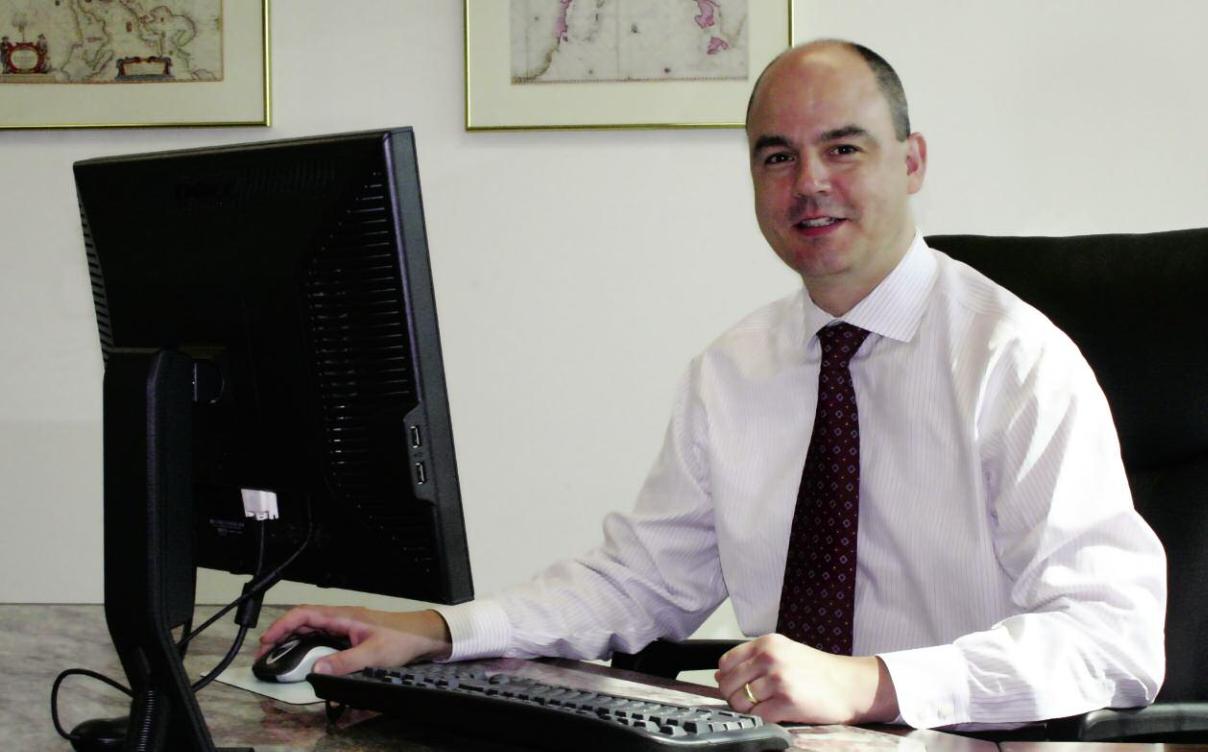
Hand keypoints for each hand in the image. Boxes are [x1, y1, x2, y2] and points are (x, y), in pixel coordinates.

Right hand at [257, 605, 451, 675]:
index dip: (282, 626)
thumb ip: (345, 662)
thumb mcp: (373, 653)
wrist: (424, 636)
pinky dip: (308, 645)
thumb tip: (316, 669)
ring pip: (312, 628)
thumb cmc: (403, 638)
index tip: (266, 641)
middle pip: (303, 621)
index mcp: (343, 616)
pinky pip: (323, 637)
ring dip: (293, 639)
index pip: (304, 615)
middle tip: (265, 653)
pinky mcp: (351, 636)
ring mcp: (346, 626)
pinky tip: (304, 656)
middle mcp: (342, 619)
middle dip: (281, 634)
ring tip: (278, 655)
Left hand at [715, 634, 897, 723]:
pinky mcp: (787, 701)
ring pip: (740, 702)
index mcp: (767, 643)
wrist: (850, 685)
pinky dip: (762, 719)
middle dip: (734, 697)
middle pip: (728, 684)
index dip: (727, 679)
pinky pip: (757, 716)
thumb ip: (752, 660)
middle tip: (751, 702)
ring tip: (766, 707)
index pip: (725, 662)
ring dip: (749, 710)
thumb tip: (719, 674)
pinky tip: (776, 713)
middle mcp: (770, 657)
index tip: (736, 686)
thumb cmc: (817, 671)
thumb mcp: (784, 653)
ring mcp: (778, 679)